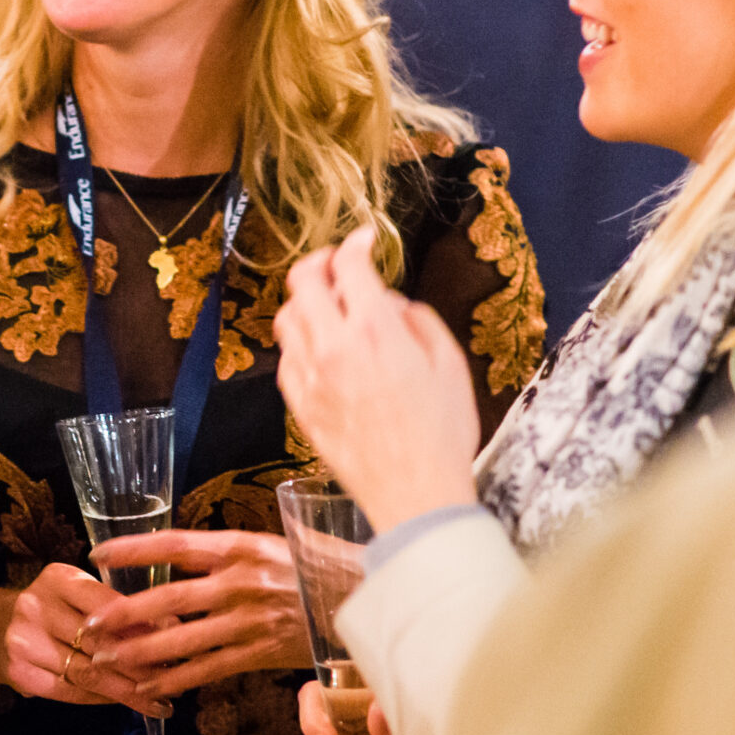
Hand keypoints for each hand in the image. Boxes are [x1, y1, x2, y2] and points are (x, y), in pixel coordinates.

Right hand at [3, 563, 167, 716]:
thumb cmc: (55, 610)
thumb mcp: (79, 595)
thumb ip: (114, 609)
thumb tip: (168, 632)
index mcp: (57, 578)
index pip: (107, 602)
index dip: (145, 622)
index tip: (177, 636)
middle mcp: (36, 606)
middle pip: (100, 642)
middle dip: (143, 664)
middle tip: (175, 679)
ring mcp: (23, 641)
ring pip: (89, 673)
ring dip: (129, 691)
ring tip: (160, 702)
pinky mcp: (19, 673)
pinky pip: (71, 692)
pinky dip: (103, 700)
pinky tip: (126, 703)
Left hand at [81, 529, 312, 700]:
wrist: (360, 596)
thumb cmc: (314, 564)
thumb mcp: (270, 543)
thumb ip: (227, 552)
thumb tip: (182, 555)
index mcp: (238, 546)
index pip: (174, 545)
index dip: (132, 550)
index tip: (98, 556)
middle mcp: (239, 582)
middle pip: (168, 600)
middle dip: (123, 615)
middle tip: (90, 625)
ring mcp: (248, 620)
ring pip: (182, 640)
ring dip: (140, 653)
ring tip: (107, 661)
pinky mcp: (260, 652)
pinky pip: (209, 668)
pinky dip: (176, 679)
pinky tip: (150, 688)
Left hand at [275, 225, 482, 531]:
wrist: (416, 494)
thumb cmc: (442, 434)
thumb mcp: (449, 363)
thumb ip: (417, 320)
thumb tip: (392, 304)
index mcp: (375, 331)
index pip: (348, 264)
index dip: (357, 242)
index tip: (366, 240)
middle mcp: (333, 348)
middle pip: (302, 281)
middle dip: (319, 262)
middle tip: (336, 264)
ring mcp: (310, 379)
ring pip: (286, 318)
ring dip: (304, 302)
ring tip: (327, 306)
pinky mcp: (300, 407)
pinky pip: (286, 359)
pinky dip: (299, 343)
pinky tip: (321, 349)